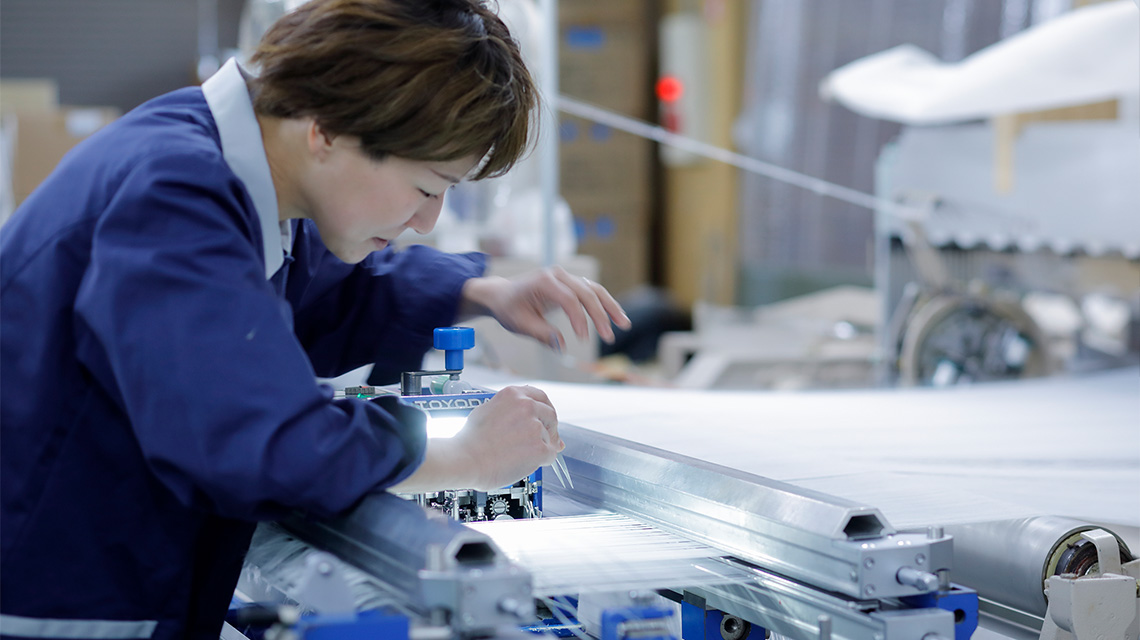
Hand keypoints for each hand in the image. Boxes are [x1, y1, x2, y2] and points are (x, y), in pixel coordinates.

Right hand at [390, 385, 561, 491]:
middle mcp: (526, 406)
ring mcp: (535, 427)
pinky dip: (542, 461)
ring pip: (550, 438)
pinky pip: (551, 454)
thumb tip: (529, 420)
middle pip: (550, 416)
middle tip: (540, 440)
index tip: (544, 419)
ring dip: (541, 447)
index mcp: (513, 395)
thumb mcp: (486, 412)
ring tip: (520, 455)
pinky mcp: (540, 448)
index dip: (545, 410)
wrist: (464, 460)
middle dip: (549, 429)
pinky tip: (526, 463)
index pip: (540, 397)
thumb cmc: (469, 441)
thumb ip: (510, 413)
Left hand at [460, 266, 631, 351]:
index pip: (569, 299)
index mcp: (544, 282)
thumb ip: (541, 334)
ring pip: (594, 289)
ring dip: (610, 307)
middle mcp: (558, 275)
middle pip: (586, 292)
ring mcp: (566, 277)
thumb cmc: (509, 309)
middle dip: (600, 315)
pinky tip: (616, 317)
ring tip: (624, 324)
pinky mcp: (570, 283)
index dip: (579, 319)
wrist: (502, 295)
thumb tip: (561, 348)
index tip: (583, 339)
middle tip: (609, 337)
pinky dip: (604, 304)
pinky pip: (591, 292)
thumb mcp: (520, 324)